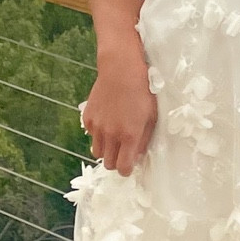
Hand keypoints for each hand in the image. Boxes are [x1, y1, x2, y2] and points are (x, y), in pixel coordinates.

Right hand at [80, 58, 157, 174]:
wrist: (121, 70)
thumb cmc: (142, 91)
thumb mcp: (151, 116)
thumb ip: (144, 139)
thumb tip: (137, 156)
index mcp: (129, 135)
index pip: (123, 168)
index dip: (126, 170)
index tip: (129, 166)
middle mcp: (110, 134)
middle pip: (108, 164)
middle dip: (116, 162)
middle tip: (123, 152)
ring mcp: (97, 126)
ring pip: (97, 152)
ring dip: (106, 150)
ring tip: (114, 138)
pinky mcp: (88, 117)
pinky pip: (91, 135)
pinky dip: (98, 134)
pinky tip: (107, 121)